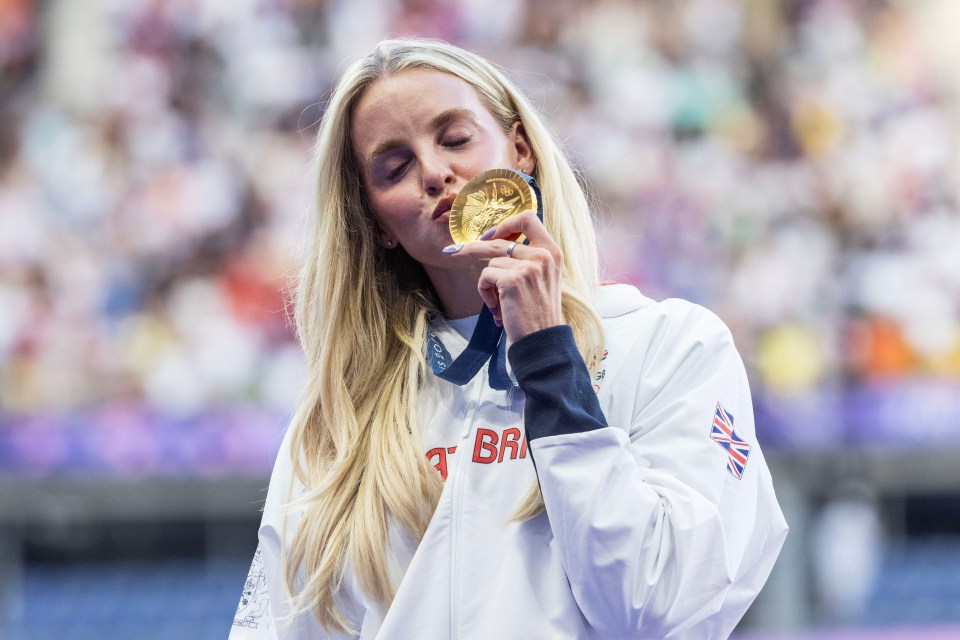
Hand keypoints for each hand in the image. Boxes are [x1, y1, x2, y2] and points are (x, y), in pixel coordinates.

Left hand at [444, 210, 563, 341]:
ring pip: (490, 263)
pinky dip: (485, 293)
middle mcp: (543, 255)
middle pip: (499, 241)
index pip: (529, 218)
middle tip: (454, 252)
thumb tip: (493, 242)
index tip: (492, 235)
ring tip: (501, 304)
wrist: (542, 341)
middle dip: (474, 248)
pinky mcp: (512, 280)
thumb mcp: (542, 279)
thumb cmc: (537, 314)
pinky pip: (485, 277)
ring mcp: (529, 267)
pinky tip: (498, 308)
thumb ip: (527, 258)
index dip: (506, 224)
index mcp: (552, 252)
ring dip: (488, 284)